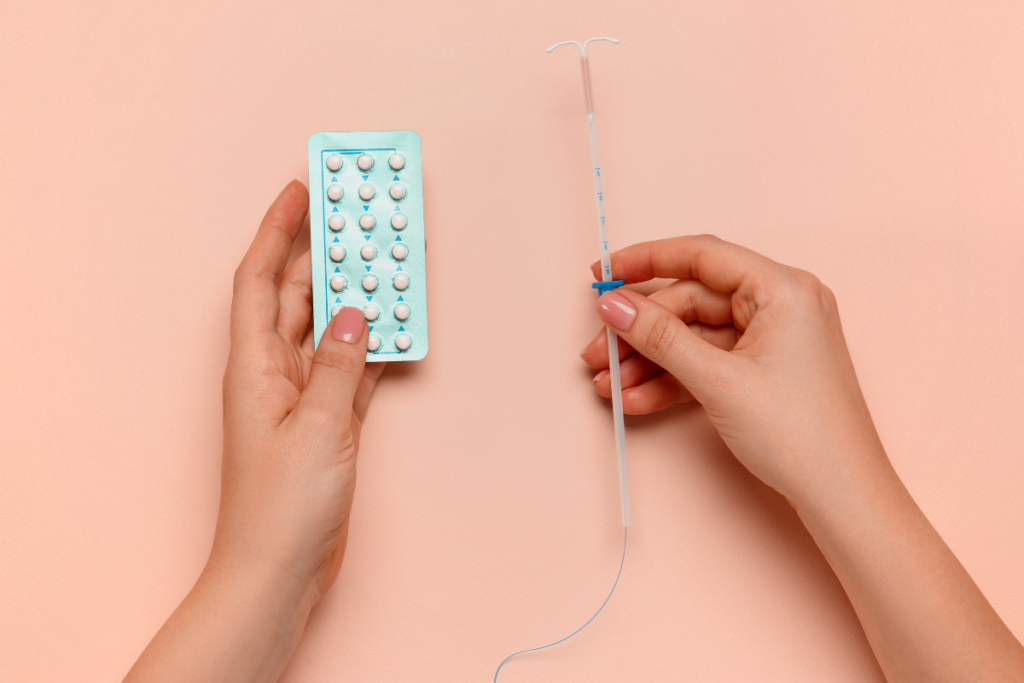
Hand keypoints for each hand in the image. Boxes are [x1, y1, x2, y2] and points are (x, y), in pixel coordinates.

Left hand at [125, 181, 385, 682]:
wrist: (279, 569)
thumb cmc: (282, 505)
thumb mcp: (318, 425)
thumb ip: (340, 364)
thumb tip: (355, 314)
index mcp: (253, 365)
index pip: (261, 280)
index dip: (276, 230)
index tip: (299, 189)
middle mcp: (272, 373)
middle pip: (297, 296)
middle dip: (324, 254)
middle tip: (358, 216)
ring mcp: (300, 396)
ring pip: (328, 328)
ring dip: (354, 297)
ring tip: (384, 261)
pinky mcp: (325, 421)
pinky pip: (350, 366)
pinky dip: (372, 346)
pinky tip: (397, 326)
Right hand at [580, 234, 883, 507]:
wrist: (842, 496)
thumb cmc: (801, 433)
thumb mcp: (718, 380)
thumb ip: (660, 337)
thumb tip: (615, 306)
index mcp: (782, 289)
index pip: (701, 256)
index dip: (645, 260)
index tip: (604, 274)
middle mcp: (781, 304)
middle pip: (691, 302)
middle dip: (640, 331)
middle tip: (599, 352)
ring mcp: (773, 338)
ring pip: (694, 336)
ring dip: (650, 361)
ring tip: (610, 385)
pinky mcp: (765, 369)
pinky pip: (708, 362)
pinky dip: (673, 379)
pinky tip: (638, 400)